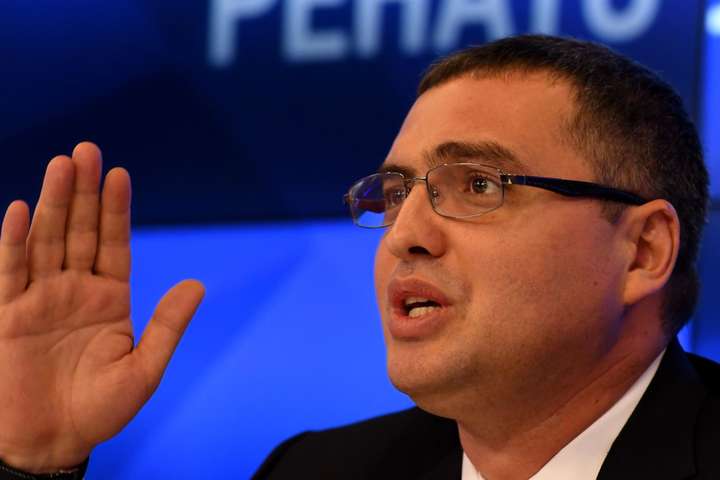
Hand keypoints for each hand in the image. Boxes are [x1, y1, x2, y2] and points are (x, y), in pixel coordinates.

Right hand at [0, 143, 204, 472]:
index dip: (117, 210)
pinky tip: (20, 210)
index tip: (120, 174)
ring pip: (47, 241)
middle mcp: (76, 290)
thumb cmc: (101, 409)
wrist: (53, 442)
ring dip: (53, 203)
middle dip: (84, 192)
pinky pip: (11, 272)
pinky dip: (14, 242)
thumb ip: (167, 325)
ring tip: (61, 165)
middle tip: (87, 150)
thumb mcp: (145, 369)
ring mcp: (42, 299)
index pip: (114, 243)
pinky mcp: (10, 315)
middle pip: (80, 231)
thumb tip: (197, 284)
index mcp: (111, 298)